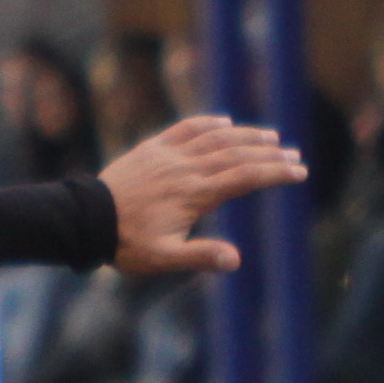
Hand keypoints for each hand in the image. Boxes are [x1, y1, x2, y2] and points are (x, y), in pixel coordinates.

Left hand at [102, 115, 307, 273]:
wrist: (84, 220)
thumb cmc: (125, 243)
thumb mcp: (163, 258)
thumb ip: (200, 256)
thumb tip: (236, 260)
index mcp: (194, 195)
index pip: (245, 178)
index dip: (275, 174)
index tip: (299, 172)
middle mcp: (185, 169)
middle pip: (237, 155)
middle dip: (270, 155)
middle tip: (295, 157)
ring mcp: (168, 155)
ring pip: (215, 138)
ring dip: (246, 136)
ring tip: (271, 138)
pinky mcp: (151, 148)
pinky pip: (184, 128)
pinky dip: (207, 122)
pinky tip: (224, 121)